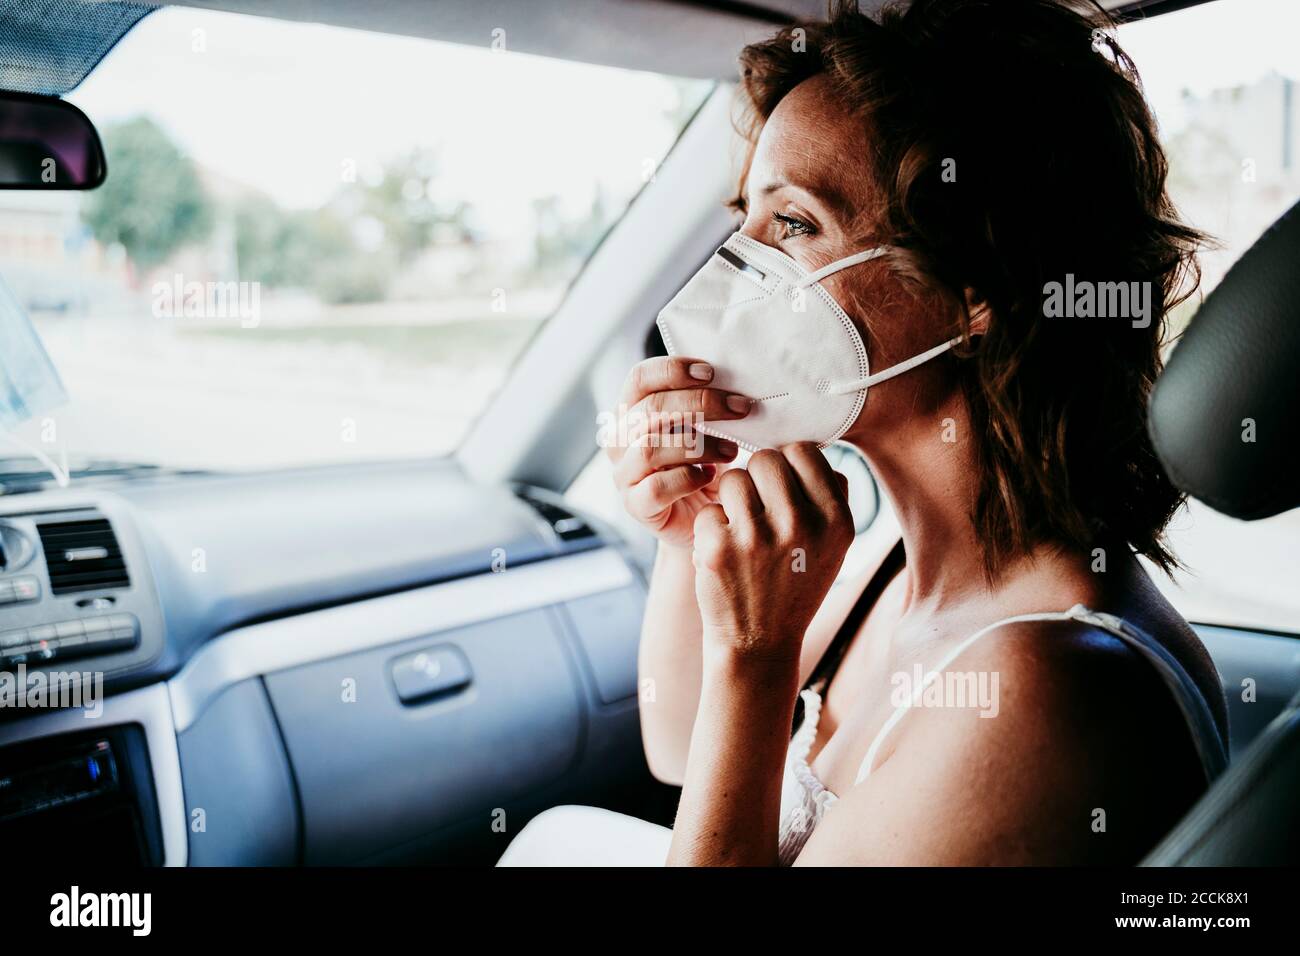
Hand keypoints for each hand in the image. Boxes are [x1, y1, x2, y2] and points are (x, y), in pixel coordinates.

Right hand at [606, 357, 751, 548]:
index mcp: (631, 411)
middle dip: (699, 403)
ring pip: (650, 447)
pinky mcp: (635, 505)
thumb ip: (707, 404)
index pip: (639, 378)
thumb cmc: (705, 464)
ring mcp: (624, 474)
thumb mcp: (705, 429)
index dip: (672, 370)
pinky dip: (688, 478)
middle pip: (649, 410)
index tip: (711, 372)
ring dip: (700, 444)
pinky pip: (656, 488)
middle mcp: (620, 440)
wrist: (703, 519)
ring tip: (732, 449)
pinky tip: (711, 476)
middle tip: (740, 408)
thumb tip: (739, 375)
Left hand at [692, 443, 853, 661]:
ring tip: (742, 532)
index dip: (787, 463)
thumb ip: (830, 493)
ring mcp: (757, 536)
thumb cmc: (795, 585)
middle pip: (765, 459)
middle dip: (756, 479)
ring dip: (732, 501)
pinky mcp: (718, 548)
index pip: (803, 451)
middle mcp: (800, 525)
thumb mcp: (833, 545)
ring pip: (733, 479)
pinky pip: (709, 509)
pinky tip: (725, 553)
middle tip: (758, 510)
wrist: (760, 643)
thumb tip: (812, 448)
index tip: (782, 487)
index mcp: (835, 520)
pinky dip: (711, 529)